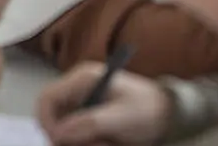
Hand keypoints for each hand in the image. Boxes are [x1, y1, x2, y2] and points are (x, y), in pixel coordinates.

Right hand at [37, 63, 171, 144]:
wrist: (170, 114)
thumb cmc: (148, 110)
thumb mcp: (122, 117)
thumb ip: (90, 123)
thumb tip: (58, 134)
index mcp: (82, 79)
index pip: (47, 98)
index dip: (47, 122)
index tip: (59, 142)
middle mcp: (76, 89)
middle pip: (53, 116)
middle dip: (67, 136)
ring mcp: (81, 102)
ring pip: (63, 128)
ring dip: (79, 142)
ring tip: (104, 144)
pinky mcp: (87, 115)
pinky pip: (75, 134)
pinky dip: (86, 142)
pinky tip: (105, 143)